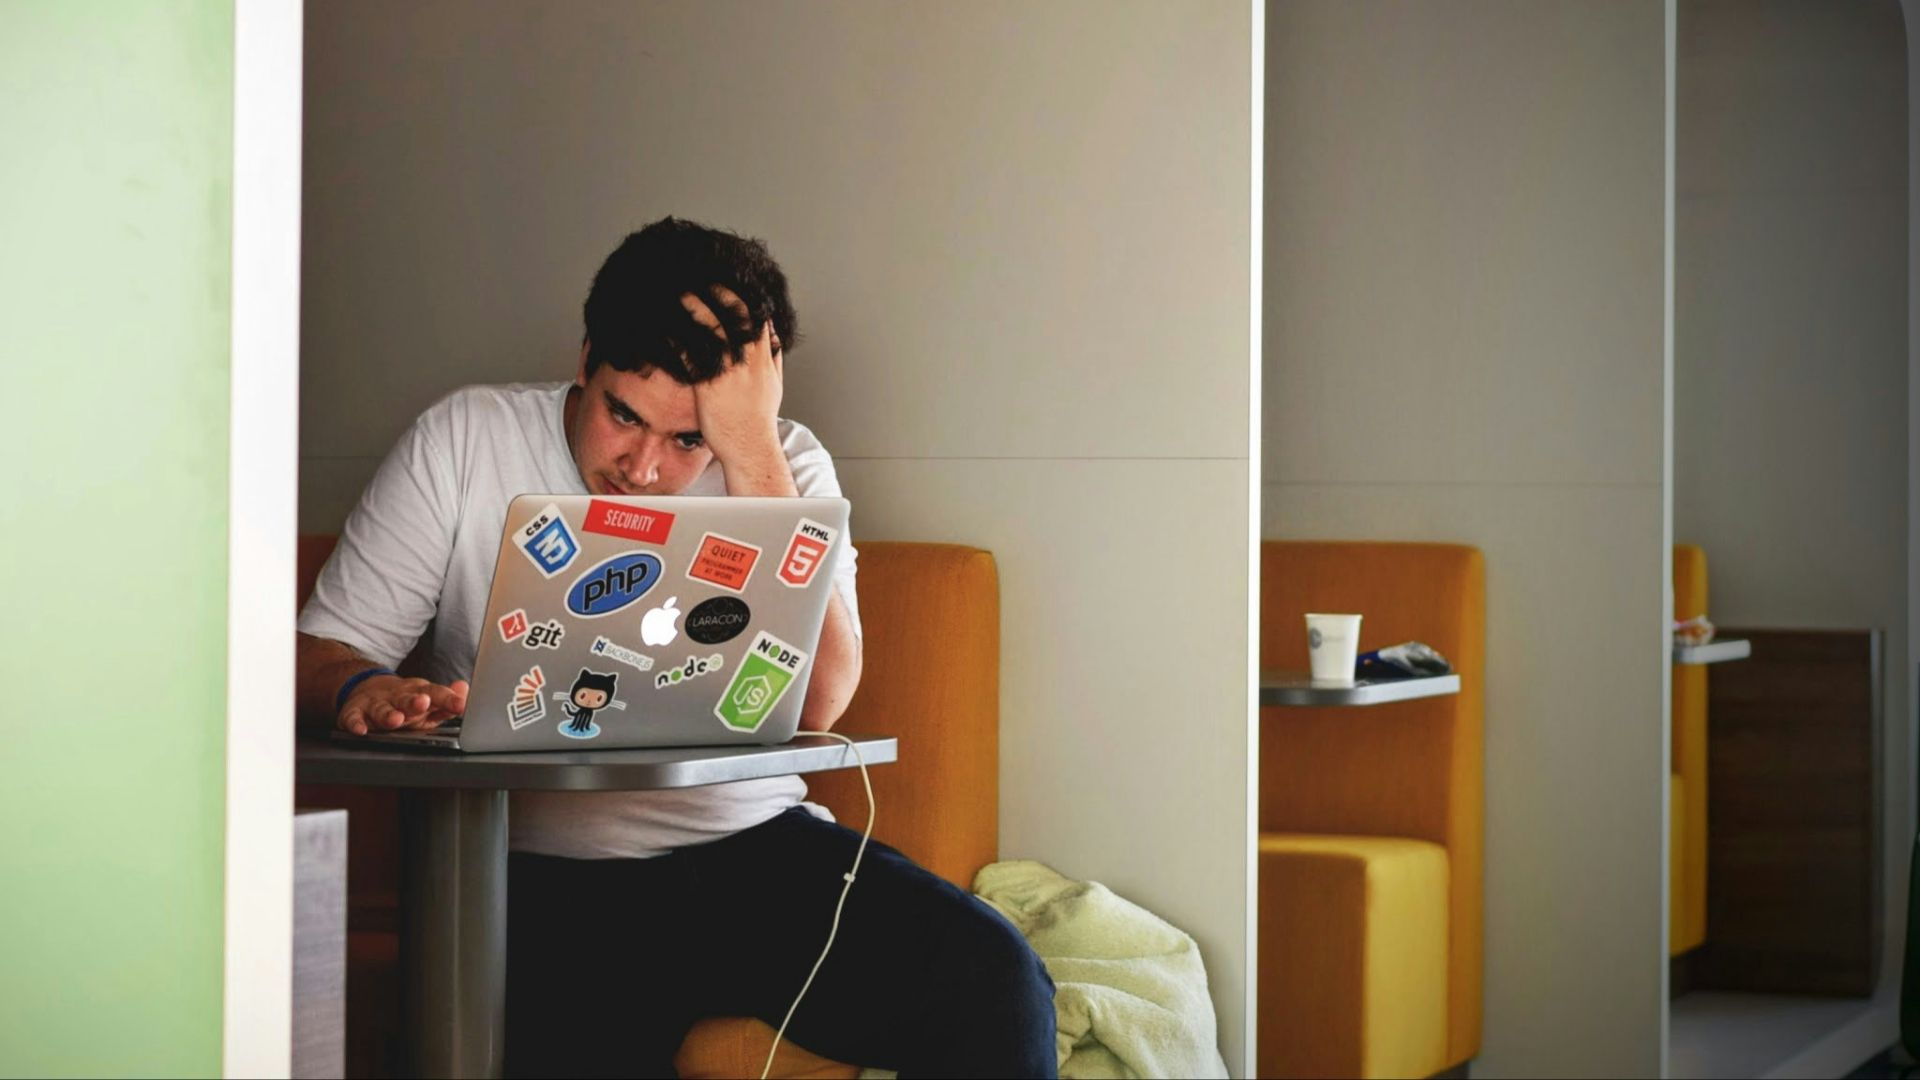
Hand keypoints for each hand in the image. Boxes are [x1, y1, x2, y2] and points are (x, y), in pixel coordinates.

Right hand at [337, 673, 468, 735]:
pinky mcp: (354, 711)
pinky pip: (353, 718)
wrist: (368, 689)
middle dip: (415, 702)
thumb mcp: (429, 700)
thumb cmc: (406, 701)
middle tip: (424, 703)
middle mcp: (397, 696)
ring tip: (395, 720)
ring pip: (381, 709)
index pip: (435, 694)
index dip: (448, 699)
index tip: (460, 705)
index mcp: (418, 693)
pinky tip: (360, 730)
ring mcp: (375, 703)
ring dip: (388, 714)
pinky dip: (355, 724)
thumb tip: (465, 689)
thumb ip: (447, 699)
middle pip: (407, 698)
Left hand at [682, 285, 783, 467]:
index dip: (743, 295)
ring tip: (681, 293)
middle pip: (736, 315)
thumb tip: (773, 339)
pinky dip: (680, 338)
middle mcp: (748, 361)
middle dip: (720, 292)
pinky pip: (693, 355)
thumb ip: (773, 359)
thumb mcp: (774, 385)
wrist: (750, 448)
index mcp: (764, 358)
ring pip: (713, 329)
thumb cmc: (759, 420)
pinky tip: (667, 327)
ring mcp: (729, 372)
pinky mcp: (709, 386)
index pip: (757, 316)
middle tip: (703, 278)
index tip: (730, 281)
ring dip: (696, 307)